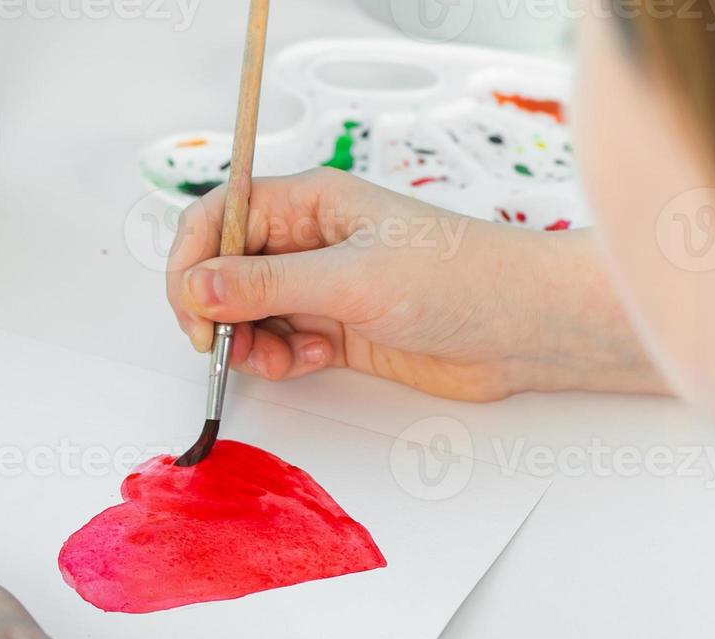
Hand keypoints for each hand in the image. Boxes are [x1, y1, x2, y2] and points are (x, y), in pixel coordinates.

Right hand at [167, 168, 665, 400]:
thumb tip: (196, 288)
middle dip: (217, 311)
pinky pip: (280, 346)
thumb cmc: (459, 278)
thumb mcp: (350, 278)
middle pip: (224, 271)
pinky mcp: (337, 331)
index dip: (192, 260)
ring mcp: (322, 287)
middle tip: (224, 345)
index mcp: (308, 201)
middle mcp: (308, 241)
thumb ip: (266, 286)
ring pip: (248, 315)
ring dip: (249, 343)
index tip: (192, 307)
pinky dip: (282, 360)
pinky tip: (317, 360)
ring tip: (283, 357)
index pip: (217, 217)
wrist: (523, 329)